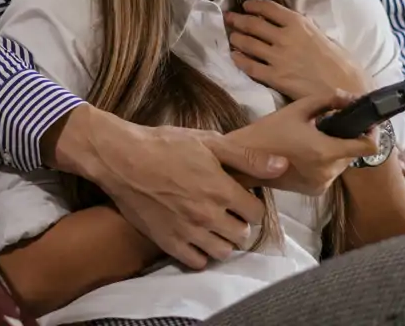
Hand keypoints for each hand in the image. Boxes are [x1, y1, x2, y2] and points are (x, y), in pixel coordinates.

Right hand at [47, 105, 288, 269]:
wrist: (122, 159)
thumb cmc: (166, 145)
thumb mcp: (209, 142)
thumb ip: (247, 158)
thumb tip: (282, 165)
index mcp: (221, 190)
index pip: (256, 213)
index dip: (252, 204)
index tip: (241, 197)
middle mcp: (208, 216)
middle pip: (242, 235)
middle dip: (241, 223)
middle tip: (229, 211)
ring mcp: (188, 232)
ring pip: (223, 252)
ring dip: (224, 240)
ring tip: (215, 225)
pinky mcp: (168, 243)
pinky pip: (197, 262)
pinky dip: (202, 253)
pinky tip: (197, 238)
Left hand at [226, 0, 369, 100]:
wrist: (345, 89)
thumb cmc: (342, 64)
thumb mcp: (324, 37)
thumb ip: (306, 31)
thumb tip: (295, 27)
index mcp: (299, 24)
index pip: (269, 9)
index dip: (254, 6)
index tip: (246, 6)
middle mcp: (285, 37)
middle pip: (254, 24)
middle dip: (238, 20)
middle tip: (229, 18)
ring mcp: (278, 58)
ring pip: (248, 44)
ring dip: (237, 39)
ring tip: (232, 37)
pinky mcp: (275, 78)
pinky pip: (250, 66)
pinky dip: (240, 60)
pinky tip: (235, 57)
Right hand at [227, 92, 377, 195]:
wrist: (245, 160)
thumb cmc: (269, 131)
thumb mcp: (299, 108)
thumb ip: (329, 101)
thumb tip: (351, 97)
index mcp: (325, 152)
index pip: (367, 147)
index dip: (372, 133)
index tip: (366, 122)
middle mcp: (327, 172)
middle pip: (354, 154)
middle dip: (349, 138)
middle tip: (331, 124)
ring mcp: (322, 184)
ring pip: (343, 163)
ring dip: (338, 150)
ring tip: (317, 137)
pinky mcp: (315, 191)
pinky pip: (331, 172)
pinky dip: (327, 161)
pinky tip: (310, 151)